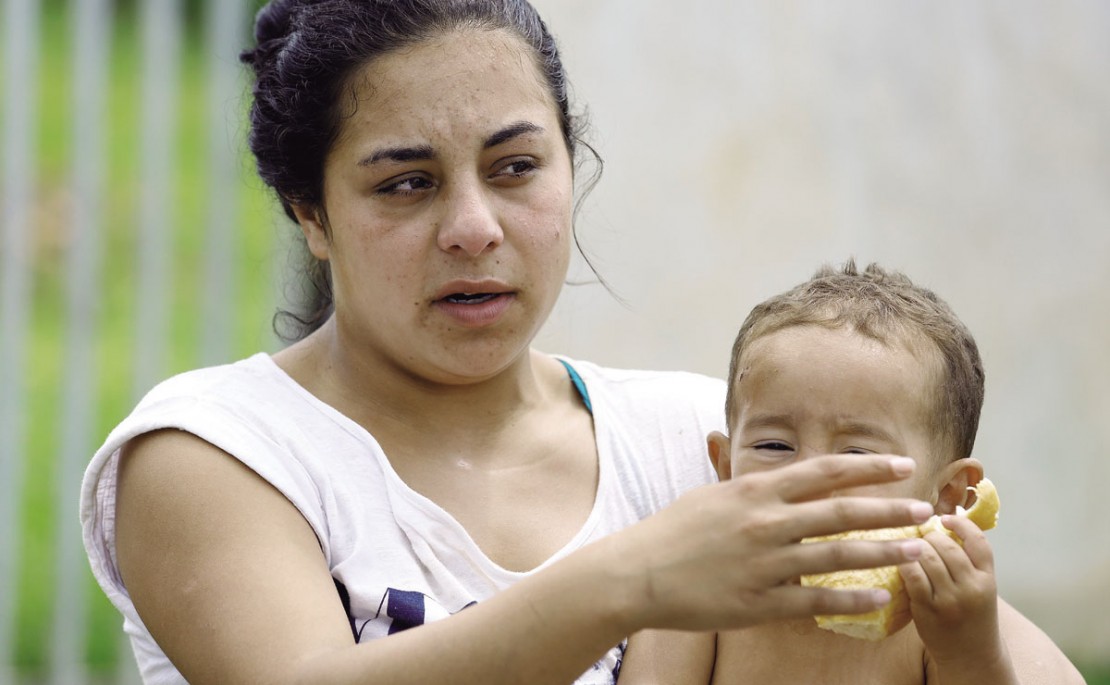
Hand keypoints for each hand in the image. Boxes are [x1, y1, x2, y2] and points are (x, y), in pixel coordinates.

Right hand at [614, 454, 933, 632]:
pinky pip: (816, 600)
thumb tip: (781, 481)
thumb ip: (752, 489)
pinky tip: (880, 597)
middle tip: (925, 510)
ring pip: (838, 556)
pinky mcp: (760, 601)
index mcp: (755, 491)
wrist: (638, 573)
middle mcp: (766, 523)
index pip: (824, 472)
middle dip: (890, 510)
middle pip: (842, 512)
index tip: (902, 465)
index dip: (868, 467)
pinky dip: (852, 598)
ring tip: (916, 552)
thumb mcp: (712, 496)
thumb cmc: (672, 532)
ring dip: (883, 553)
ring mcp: (765, 563)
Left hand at [901, 515, 1015, 680]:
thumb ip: (968, 563)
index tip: (945, 518)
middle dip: (930, 536)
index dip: (961, 524)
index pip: (979, 542)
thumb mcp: (981, 589)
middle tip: (920, 537)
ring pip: (927, 557)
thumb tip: (940, 525)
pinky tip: (900, 561)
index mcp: (988, 580)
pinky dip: (904, 564)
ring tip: (910, 548)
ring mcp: (950, 600)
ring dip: (914, 547)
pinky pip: (912, 576)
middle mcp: (972, 588)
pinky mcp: (928, 610)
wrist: (971, 657)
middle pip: (947, 546)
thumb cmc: (972, 617)